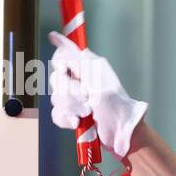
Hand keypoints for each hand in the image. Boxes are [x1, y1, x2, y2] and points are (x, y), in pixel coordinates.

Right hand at [47, 30, 148, 157]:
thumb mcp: (97, 80)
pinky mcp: (71, 114)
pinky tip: (77, 123)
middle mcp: (80, 80)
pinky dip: (66, 119)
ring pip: (56, 97)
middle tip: (85, 97)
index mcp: (89, 67)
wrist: (120, 136)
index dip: (60, 55)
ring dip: (70, 107)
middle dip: (68, 91)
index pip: (66, 54)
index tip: (60, 58)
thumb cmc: (116, 107)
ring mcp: (75, 98)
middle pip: (56, 77)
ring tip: (86, 114)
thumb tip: (58, 40)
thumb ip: (76, 61)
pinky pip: (57, 113)